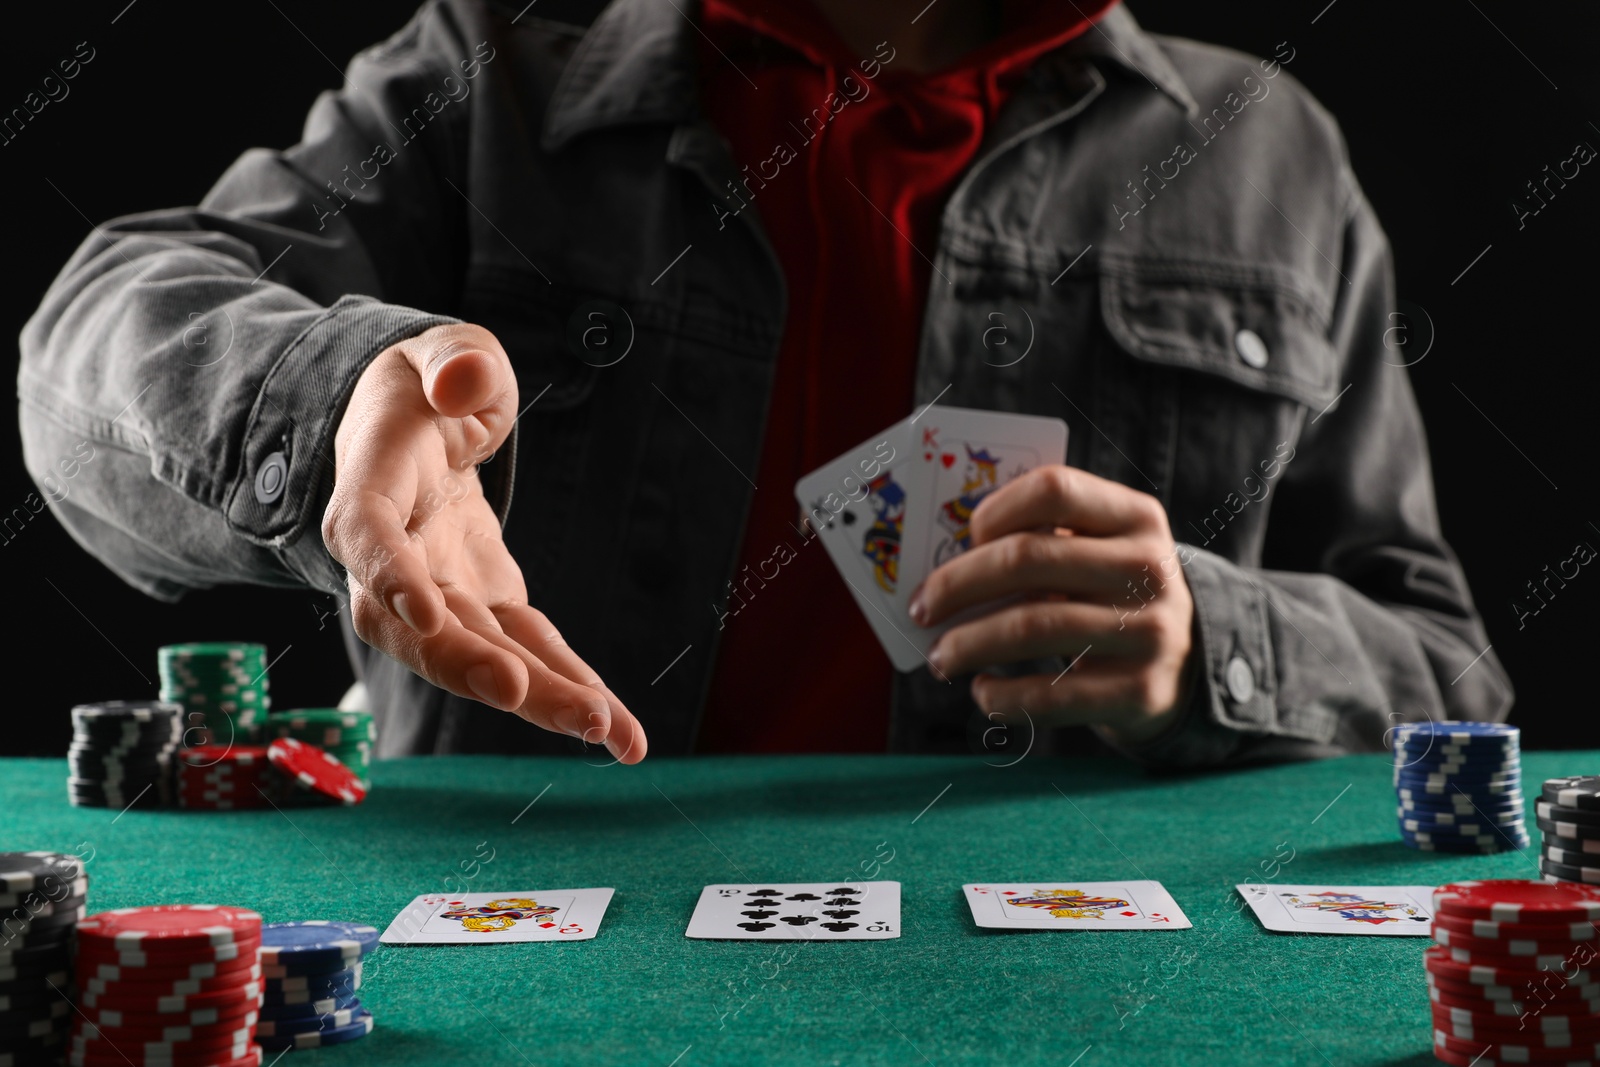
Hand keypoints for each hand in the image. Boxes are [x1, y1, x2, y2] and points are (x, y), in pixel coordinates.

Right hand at [322, 323, 645, 762]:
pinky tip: (624, 735)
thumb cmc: (425, 384)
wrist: (416, 427)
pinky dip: (576, 690)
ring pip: (485, 656)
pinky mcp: (489, 606)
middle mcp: (399, 561)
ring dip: (542, 697)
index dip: (391, 575)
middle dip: (468, 663)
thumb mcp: (438, 351)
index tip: (422, 613)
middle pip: (424, 627)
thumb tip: (465, 381)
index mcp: (372, 488)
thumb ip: (453, 362)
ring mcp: (444, 594)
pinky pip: (533, 653)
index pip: (370, 537)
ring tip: (608, 732)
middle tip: (520, 692)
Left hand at [907, 465, 1194, 745]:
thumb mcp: (1098, 552)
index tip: (963, 538)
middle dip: (958, 584)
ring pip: (1033, 627)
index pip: (1054, 490)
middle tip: (921, 607)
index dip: (996, 509)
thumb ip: (1041, 542)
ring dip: (968, 644)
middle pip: (1030, 559)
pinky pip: (1051, 695)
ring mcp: (1149, 632)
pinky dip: (1002, 697)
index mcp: (1135, 516)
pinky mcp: (1139, 691)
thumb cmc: (1110, 594)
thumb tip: (941, 564)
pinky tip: (982, 692)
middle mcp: (1148, 568)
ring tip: (939, 656)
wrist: (1187, 664)